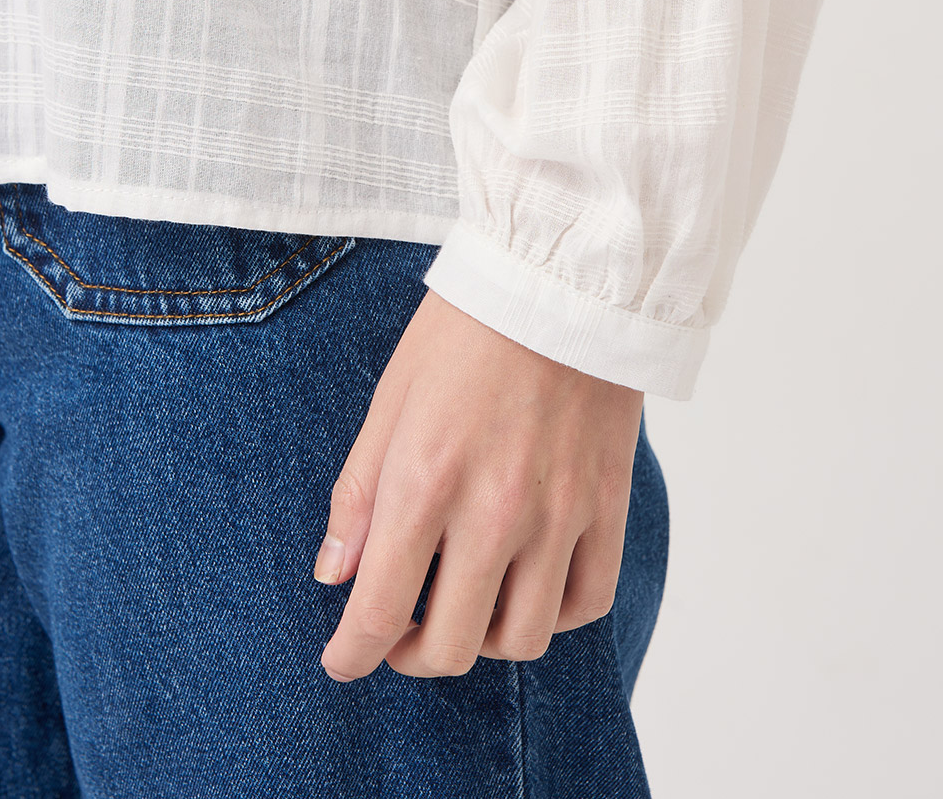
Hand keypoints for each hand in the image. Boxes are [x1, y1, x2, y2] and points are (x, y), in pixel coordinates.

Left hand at [313, 287, 643, 680]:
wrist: (559, 282)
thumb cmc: (463, 332)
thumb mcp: (390, 401)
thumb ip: (360, 494)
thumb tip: (336, 575)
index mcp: (425, 482)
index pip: (378, 611)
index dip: (350, 654)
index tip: (340, 660)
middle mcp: (494, 512)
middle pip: (450, 646)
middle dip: (408, 654)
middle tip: (397, 630)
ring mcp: (559, 515)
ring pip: (520, 638)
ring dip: (480, 640)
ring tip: (462, 607)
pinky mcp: (607, 505)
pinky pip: (585, 602)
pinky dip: (550, 615)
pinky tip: (524, 587)